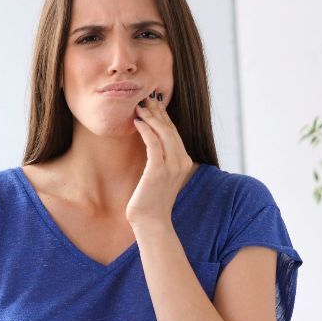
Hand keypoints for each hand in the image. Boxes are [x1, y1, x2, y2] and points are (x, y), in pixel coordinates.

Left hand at [127, 91, 194, 230]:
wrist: (151, 222)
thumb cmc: (151, 200)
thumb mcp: (160, 176)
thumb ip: (161, 159)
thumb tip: (151, 140)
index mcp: (185, 161)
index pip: (174, 132)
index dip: (164, 116)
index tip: (153, 103)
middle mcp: (182, 161)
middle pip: (170, 129)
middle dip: (158, 112)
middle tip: (145, 98)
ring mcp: (172, 166)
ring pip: (163, 132)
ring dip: (151, 117)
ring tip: (139, 107)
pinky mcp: (158, 170)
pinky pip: (153, 143)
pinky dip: (145, 130)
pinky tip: (136, 122)